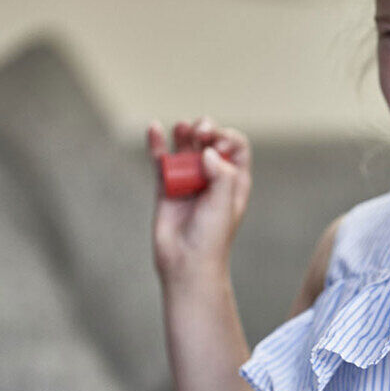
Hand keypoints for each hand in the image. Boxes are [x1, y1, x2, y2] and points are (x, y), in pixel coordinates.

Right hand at [146, 116, 251, 284]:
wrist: (187, 263)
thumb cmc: (212, 237)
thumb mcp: (224, 204)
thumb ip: (221, 175)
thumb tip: (208, 151)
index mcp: (234, 180)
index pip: (235, 147)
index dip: (227, 138)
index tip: (217, 145)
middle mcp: (213, 177)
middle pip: (210, 141)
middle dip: (206, 129)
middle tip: (200, 132)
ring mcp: (189, 180)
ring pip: (186, 147)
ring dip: (184, 133)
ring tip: (182, 128)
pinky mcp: (166, 187)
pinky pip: (162, 160)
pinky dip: (157, 144)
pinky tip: (153, 128)